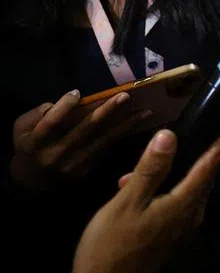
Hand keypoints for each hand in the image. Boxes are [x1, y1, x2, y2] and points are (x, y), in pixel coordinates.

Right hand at [10, 89, 149, 190]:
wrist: (32, 181)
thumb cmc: (29, 145)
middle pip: (83, 130)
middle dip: (106, 112)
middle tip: (125, 96)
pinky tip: (138, 125)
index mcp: (35, 143)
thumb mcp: (22, 129)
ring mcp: (73, 164)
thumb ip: (39, 114)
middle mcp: (56, 154)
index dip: (63, 108)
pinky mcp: (86, 169)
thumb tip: (65, 102)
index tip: (76, 92)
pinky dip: (123, 136)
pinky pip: (107, 149)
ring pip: (102, 141)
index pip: (50, 124)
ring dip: (125, 125)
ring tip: (145, 111)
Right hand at [72, 120, 219, 272]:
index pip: (215, 161)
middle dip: (202, 145)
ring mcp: (185, 224)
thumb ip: (150, 170)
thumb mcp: (126, 204)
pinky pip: (179, 198)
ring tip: (146, 158)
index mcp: (186, 202)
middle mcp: (194, 212)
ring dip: (175, 167)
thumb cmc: (111, 246)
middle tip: (190, 122)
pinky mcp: (173, 232)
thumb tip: (170, 135)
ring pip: (191, 184)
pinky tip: (135, 185)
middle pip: (208, 171)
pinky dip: (165, 185)